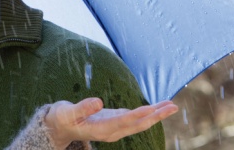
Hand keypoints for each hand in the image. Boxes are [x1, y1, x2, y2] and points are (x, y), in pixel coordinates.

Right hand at [44, 98, 177, 148]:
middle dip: (155, 116)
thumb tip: (98, 101)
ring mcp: (115, 128)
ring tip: (171, 105)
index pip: (122, 122)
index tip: (150, 108)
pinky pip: (135, 118)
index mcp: (100, 129)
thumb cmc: (63, 118)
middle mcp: (112, 131)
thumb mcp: (67, 112)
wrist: (60, 127)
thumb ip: (82, 108)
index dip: (136, 115)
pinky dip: (148, 112)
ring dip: (156, 114)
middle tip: (172, 107)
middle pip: (138, 125)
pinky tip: (157, 107)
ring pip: (139, 122)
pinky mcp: (116, 122)